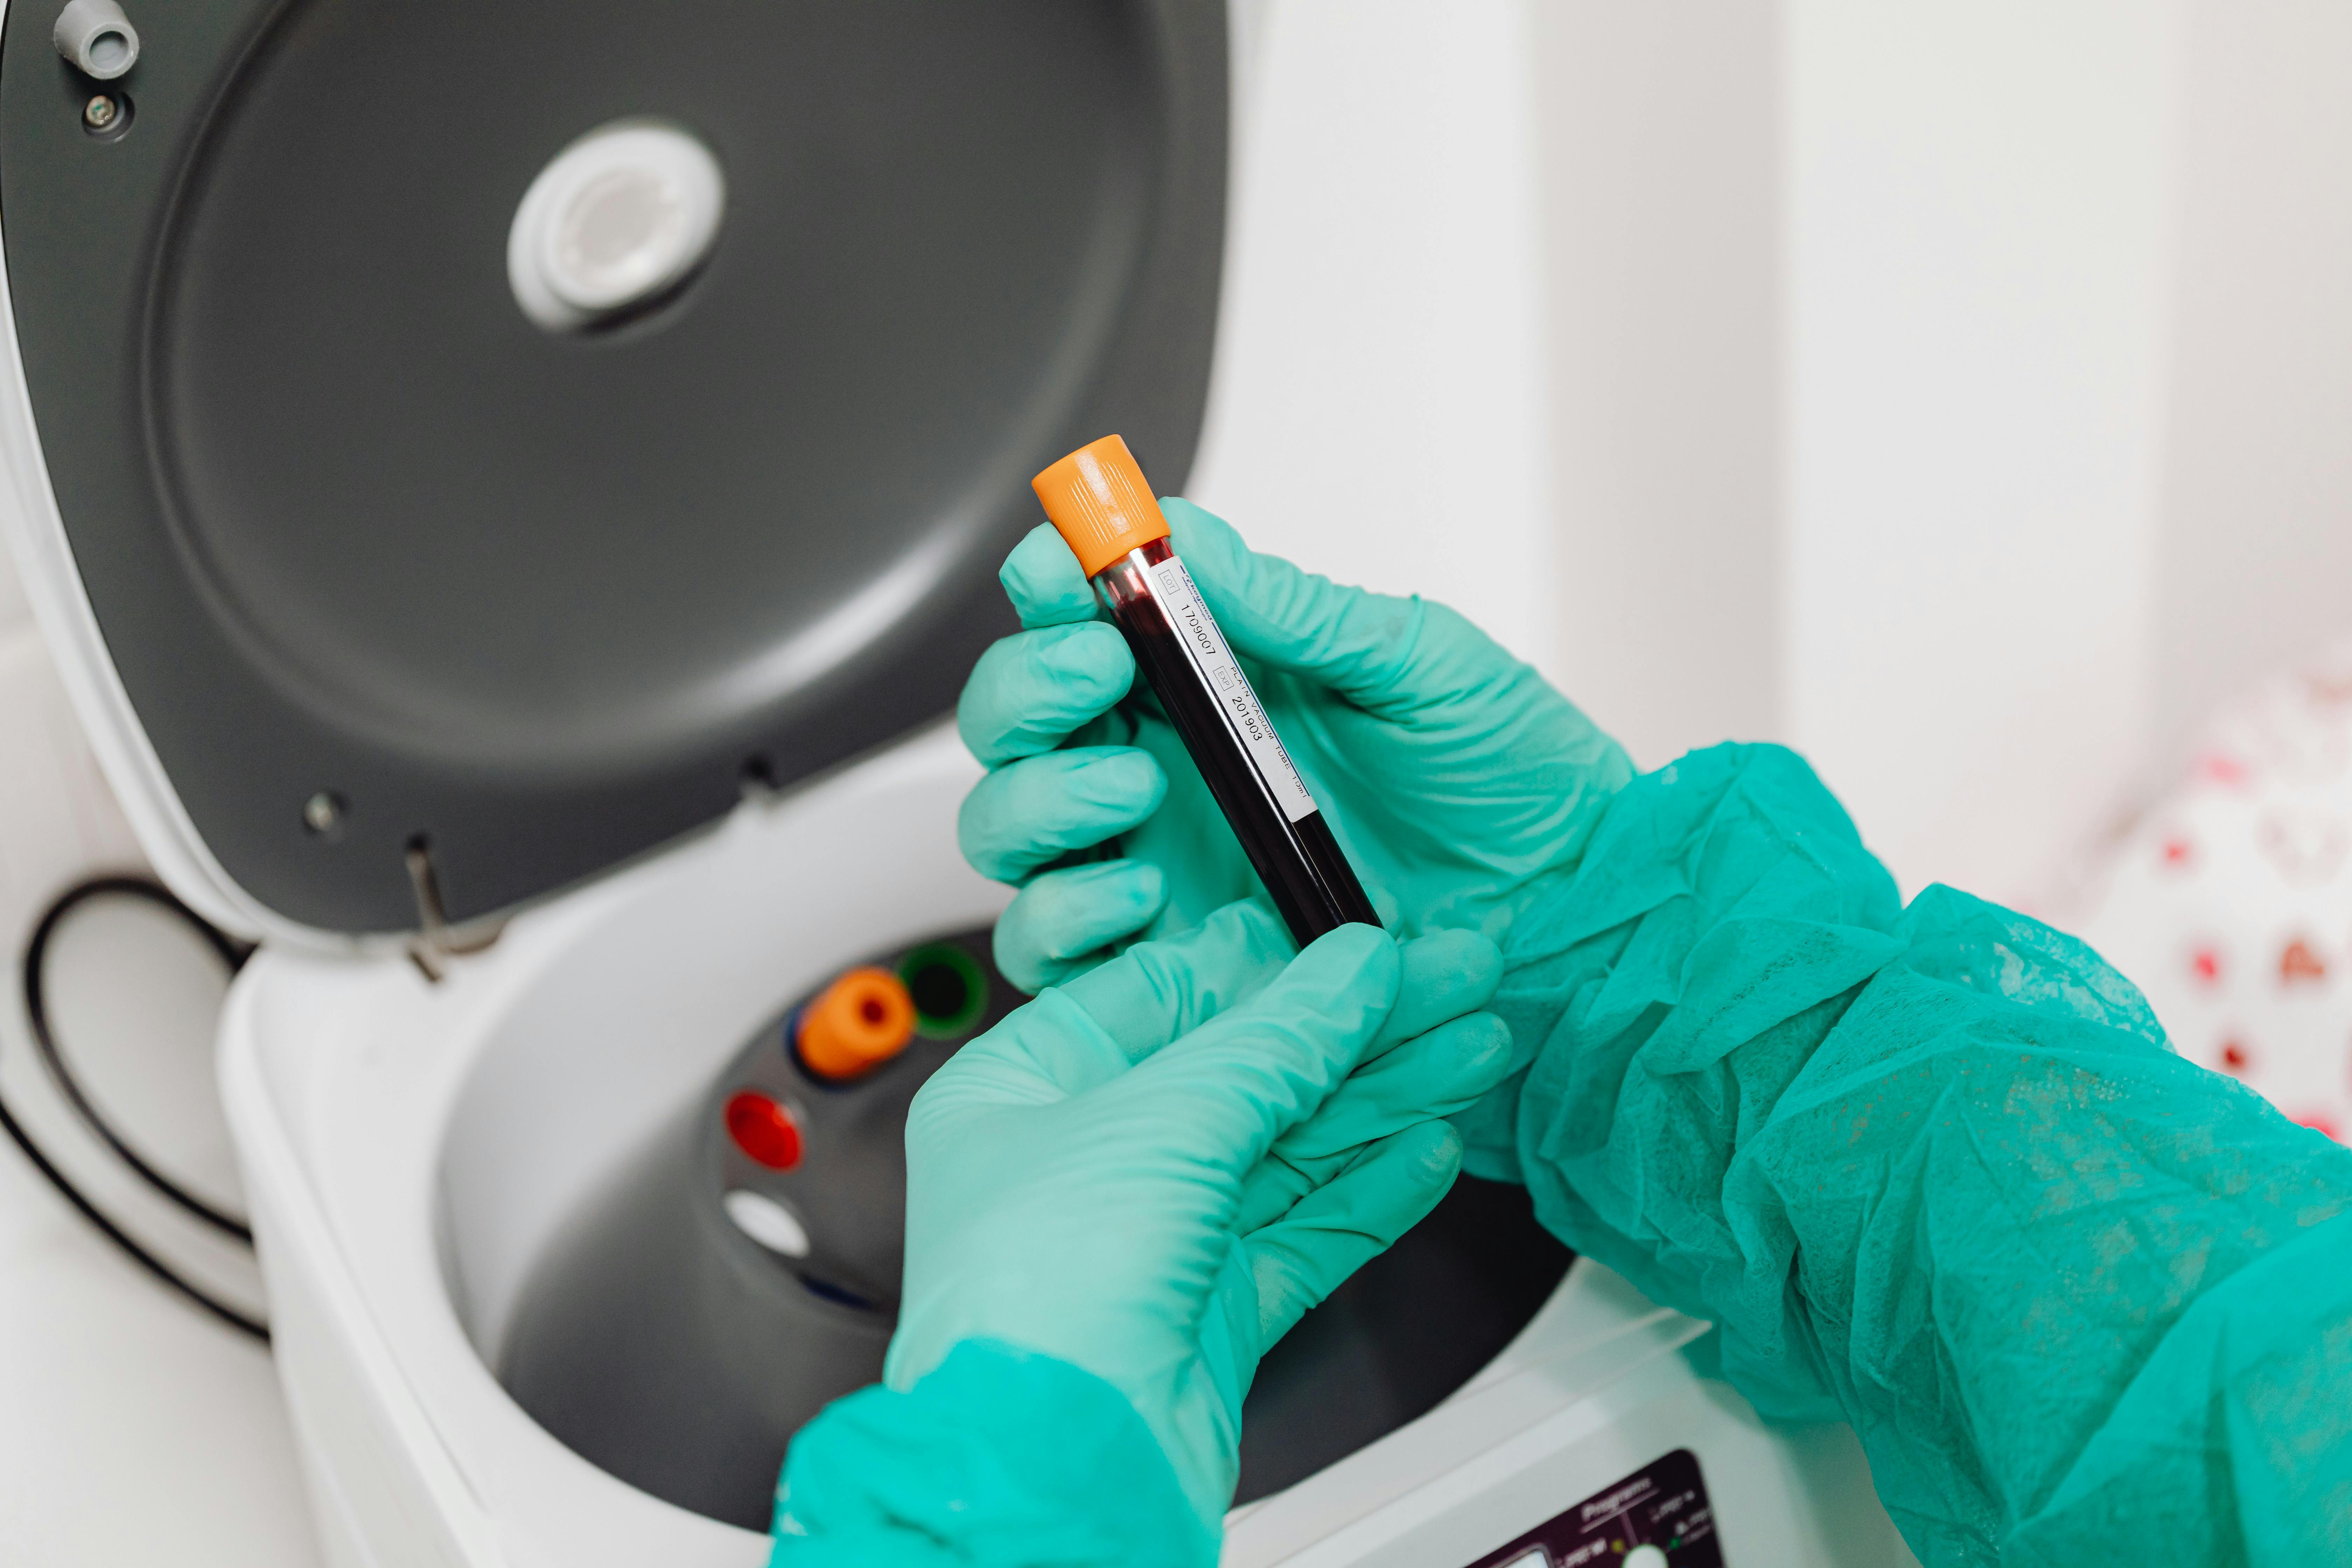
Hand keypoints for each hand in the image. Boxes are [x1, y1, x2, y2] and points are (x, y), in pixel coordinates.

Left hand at [883, 903, 1511, 1528]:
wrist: (1053, 1468)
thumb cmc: (1039, 1299)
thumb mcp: (1166, 1118)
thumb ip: (1275, 1041)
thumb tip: (1350, 969)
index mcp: (1026, 1090)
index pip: (1163, 996)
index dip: (1269, 964)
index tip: (1356, 939)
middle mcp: (1084, 1160)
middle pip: (1246, 1071)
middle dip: (1359, 1028)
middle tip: (1451, 981)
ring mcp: (1150, 1238)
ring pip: (1290, 1149)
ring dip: (1387, 1095)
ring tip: (1472, 1048)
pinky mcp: (1208, 1311)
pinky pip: (1304, 1233)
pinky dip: (1370, 1190)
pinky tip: (1429, 1148)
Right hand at [956, 499, 1632, 992]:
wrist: (1574, 906)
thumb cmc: (1513, 781)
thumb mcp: (1416, 664)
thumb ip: (1291, 607)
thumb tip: (1183, 531)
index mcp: (1212, 687)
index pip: (1081, 622)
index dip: (1051, 588)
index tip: (1067, 572)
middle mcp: (1166, 774)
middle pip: (1011, 727)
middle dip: (1027, 691)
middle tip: (1100, 673)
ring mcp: (1159, 868)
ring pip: (1007, 833)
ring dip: (1038, 801)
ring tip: (1135, 789)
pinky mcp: (1172, 963)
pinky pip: (1053, 950)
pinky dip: (1067, 915)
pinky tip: (1144, 893)